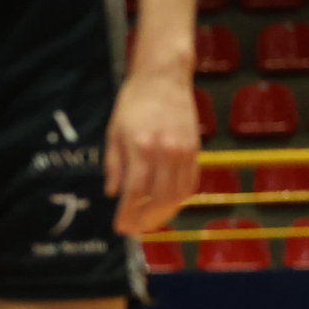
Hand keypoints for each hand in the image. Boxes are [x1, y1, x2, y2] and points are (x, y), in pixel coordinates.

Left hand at [104, 69, 198, 236]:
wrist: (164, 78)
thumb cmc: (133, 103)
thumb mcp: (114, 132)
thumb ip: (113, 165)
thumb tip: (113, 193)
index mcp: (140, 148)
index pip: (135, 192)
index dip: (128, 214)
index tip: (120, 228)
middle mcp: (165, 153)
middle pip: (159, 198)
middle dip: (146, 220)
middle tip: (135, 230)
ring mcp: (184, 152)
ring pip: (178, 194)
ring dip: (165, 214)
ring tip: (150, 223)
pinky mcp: (196, 149)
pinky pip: (191, 182)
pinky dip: (180, 199)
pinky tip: (168, 206)